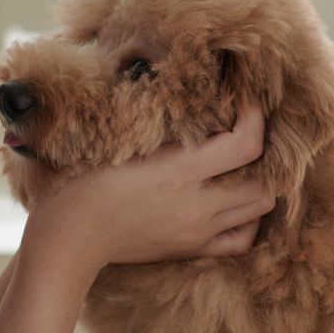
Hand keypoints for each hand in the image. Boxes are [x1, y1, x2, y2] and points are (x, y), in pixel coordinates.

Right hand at [22, 102, 274, 279]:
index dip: (256, 117)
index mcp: (177, 171)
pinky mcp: (190, 249)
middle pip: (264, 182)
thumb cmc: (79, 182)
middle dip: (267, 155)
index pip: (246, 144)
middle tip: (250, 132)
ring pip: (260, 209)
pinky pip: (242, 240)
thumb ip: (154, 118)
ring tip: (245, 164)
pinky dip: (249, 220)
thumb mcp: (115, 139)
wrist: (67, 241)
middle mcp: (195, 204)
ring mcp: (196, 231)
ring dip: (260, 185)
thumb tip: (179, 83)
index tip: (246, 99)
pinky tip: (235, 202)